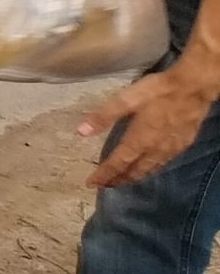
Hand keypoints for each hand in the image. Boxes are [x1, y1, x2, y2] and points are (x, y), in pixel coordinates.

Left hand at [82, 63, 219, 186]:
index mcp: (139, 140)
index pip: (118, 163)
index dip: (104, 175)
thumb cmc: (157, 92)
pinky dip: (150, 169)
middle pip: (134, 171)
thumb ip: (104, 116)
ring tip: (122, 180)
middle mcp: (155, 150)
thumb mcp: (126, 99)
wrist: (193, 89)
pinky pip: (163, 164)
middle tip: (104, 185)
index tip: (91, 183)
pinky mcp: (182, 145)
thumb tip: (81, 131)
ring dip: (134, 177)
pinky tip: (148, 166)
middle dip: (118, 180)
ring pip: (150, 170)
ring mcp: (171, 149)